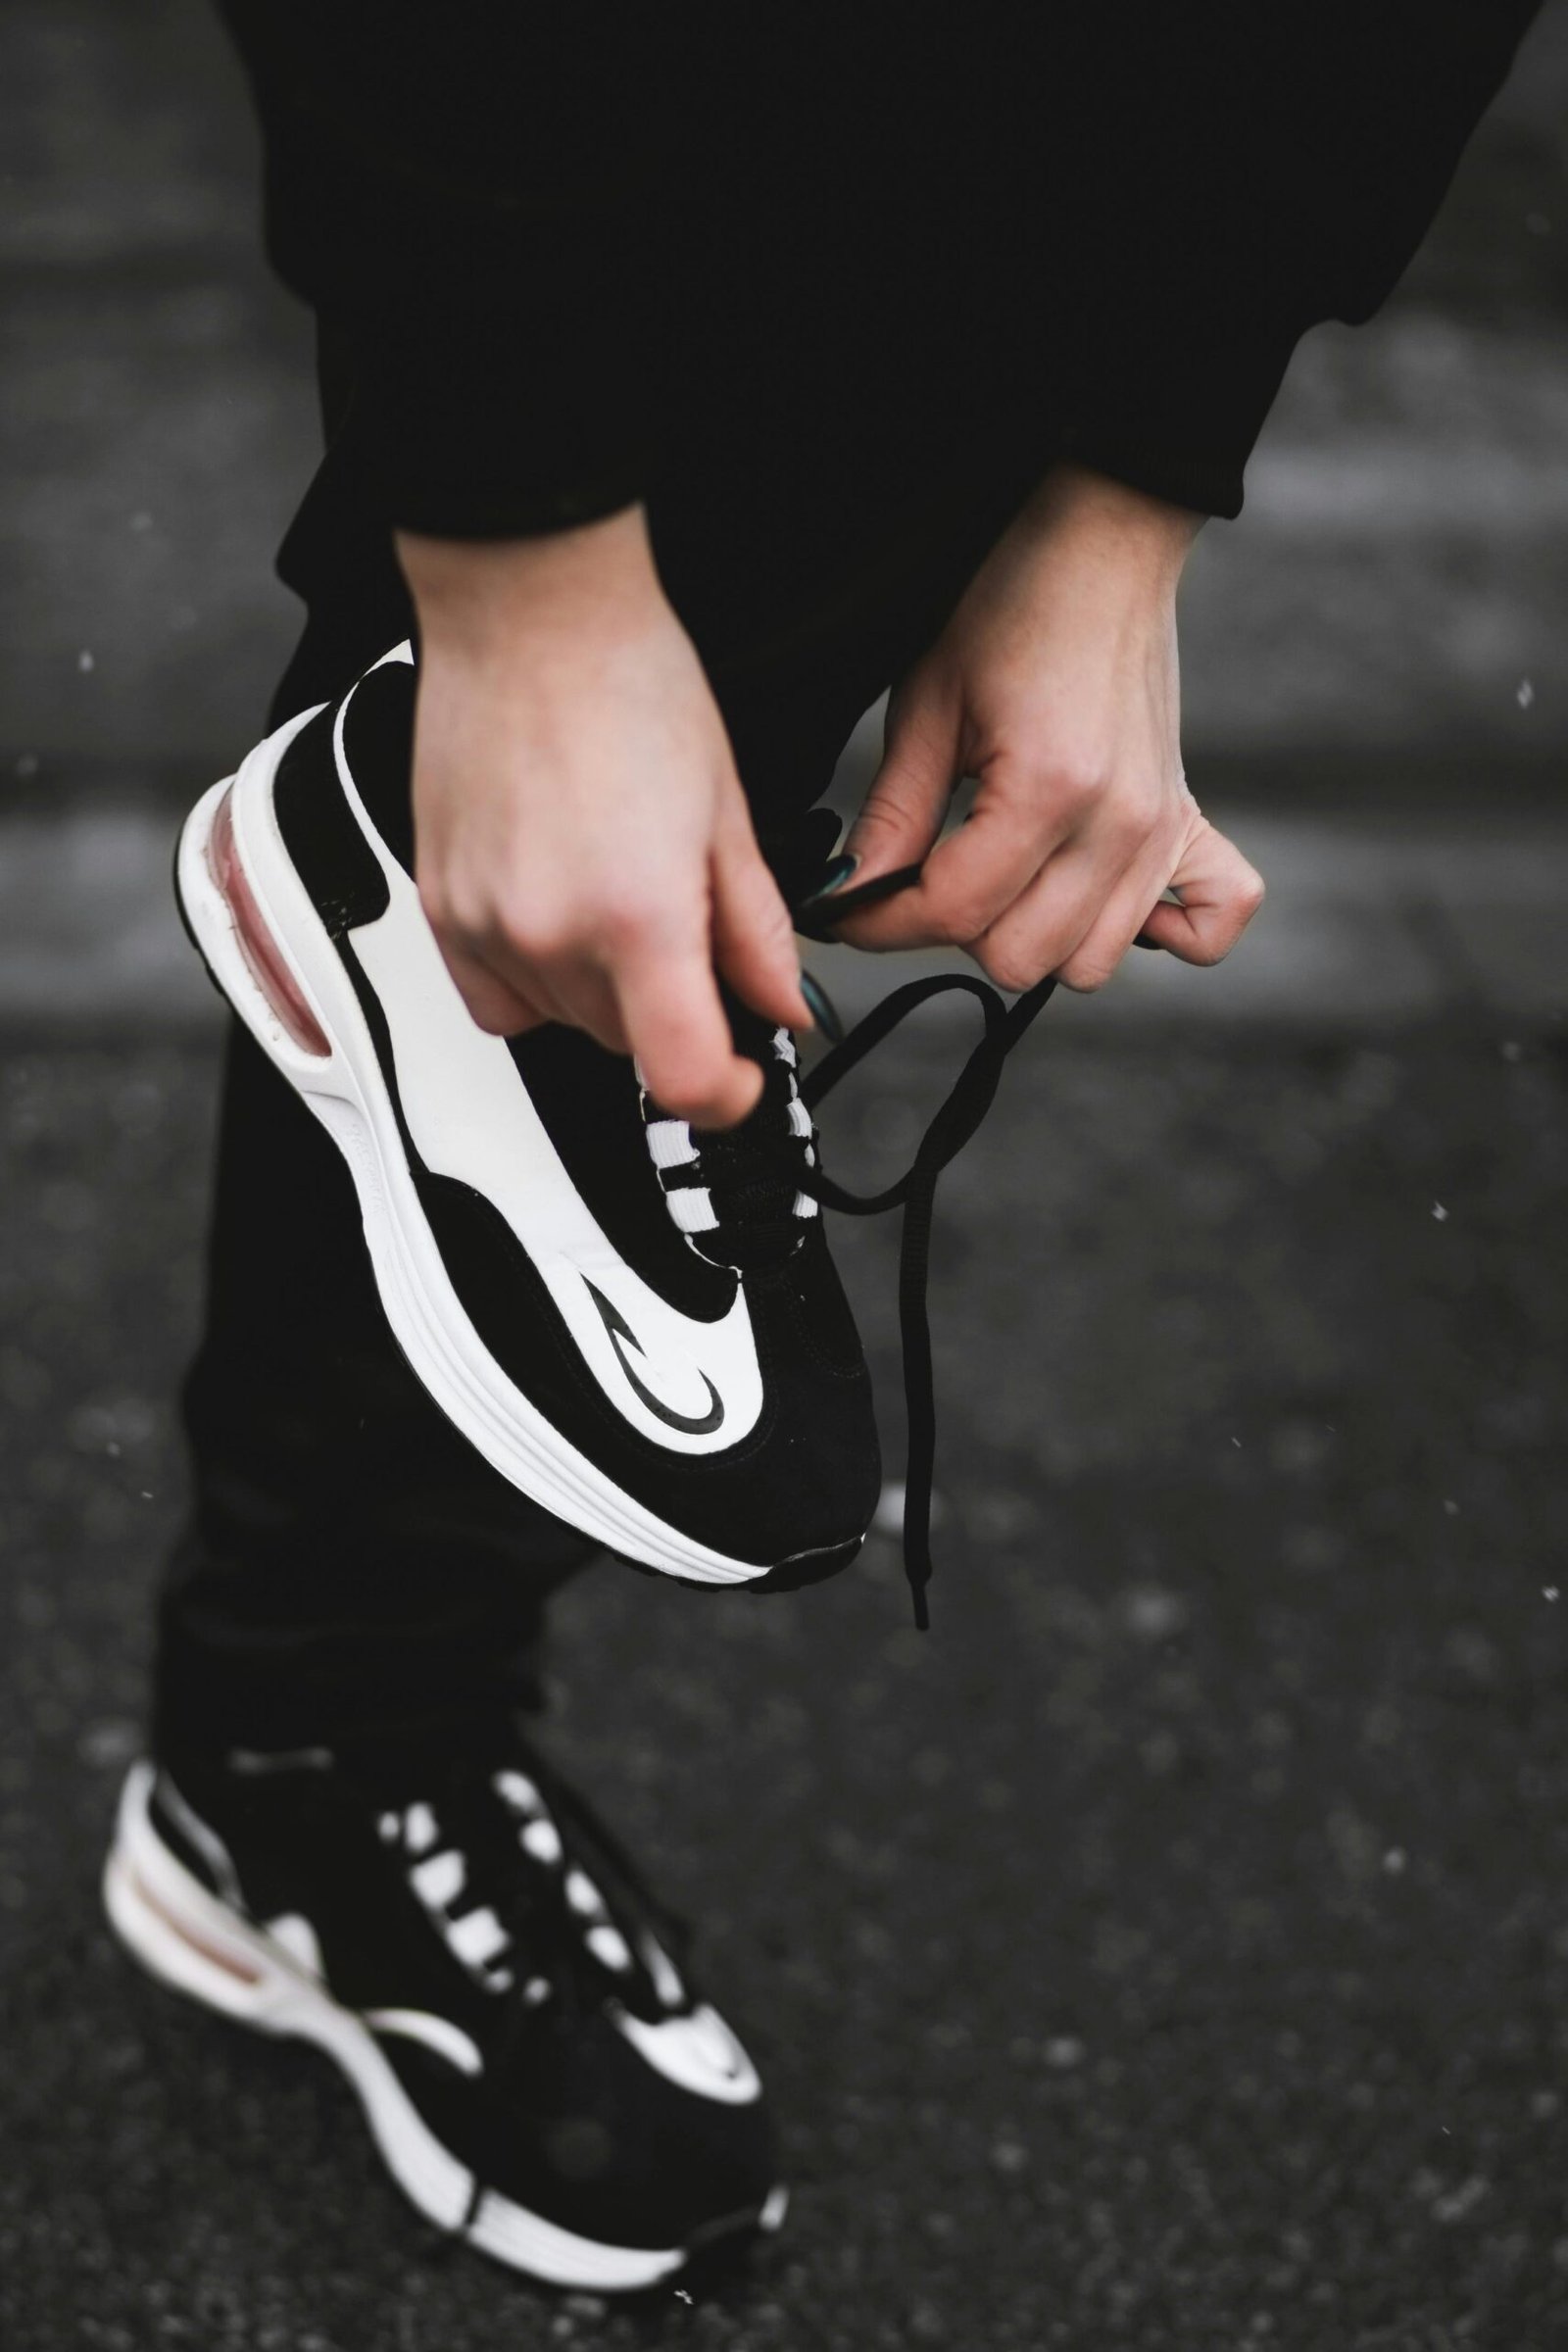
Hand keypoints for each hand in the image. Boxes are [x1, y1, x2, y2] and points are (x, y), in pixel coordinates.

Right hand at [399, 508, 808, 1126]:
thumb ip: (756, 931)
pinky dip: (537, 980)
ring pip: (562, 1024)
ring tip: (623, 896)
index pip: (684, 1077)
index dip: (729, 1096)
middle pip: (627, 1046)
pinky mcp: (440, 906)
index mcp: (637, 915)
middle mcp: (550, 934)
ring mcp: (484, 925)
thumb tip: (781, 1003)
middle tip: (695, 938)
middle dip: (674, 1013)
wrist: (528, 611)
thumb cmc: (625, 681)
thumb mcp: (728, 812)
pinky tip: (562, 916)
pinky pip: (495, 997)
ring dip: (606, 995)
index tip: (745, 1077)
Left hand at [834, 465, 1263, 990]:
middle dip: (955, 928)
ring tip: (1004, 874)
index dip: (883, 922)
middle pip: (1021, 957)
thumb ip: (892, 816)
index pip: (955, 912)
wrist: (1101, 542)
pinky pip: (1209, 926)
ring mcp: (1161, 830)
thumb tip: (851, 897)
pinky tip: (1099, 895)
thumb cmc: (1009, 606)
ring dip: (1033, 936)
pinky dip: (1162, 935)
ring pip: (1088, 963)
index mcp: (1047, 788)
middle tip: (929, 872)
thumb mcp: (928, 705)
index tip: (849, 910)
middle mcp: (1118, 823)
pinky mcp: (1188, 823)